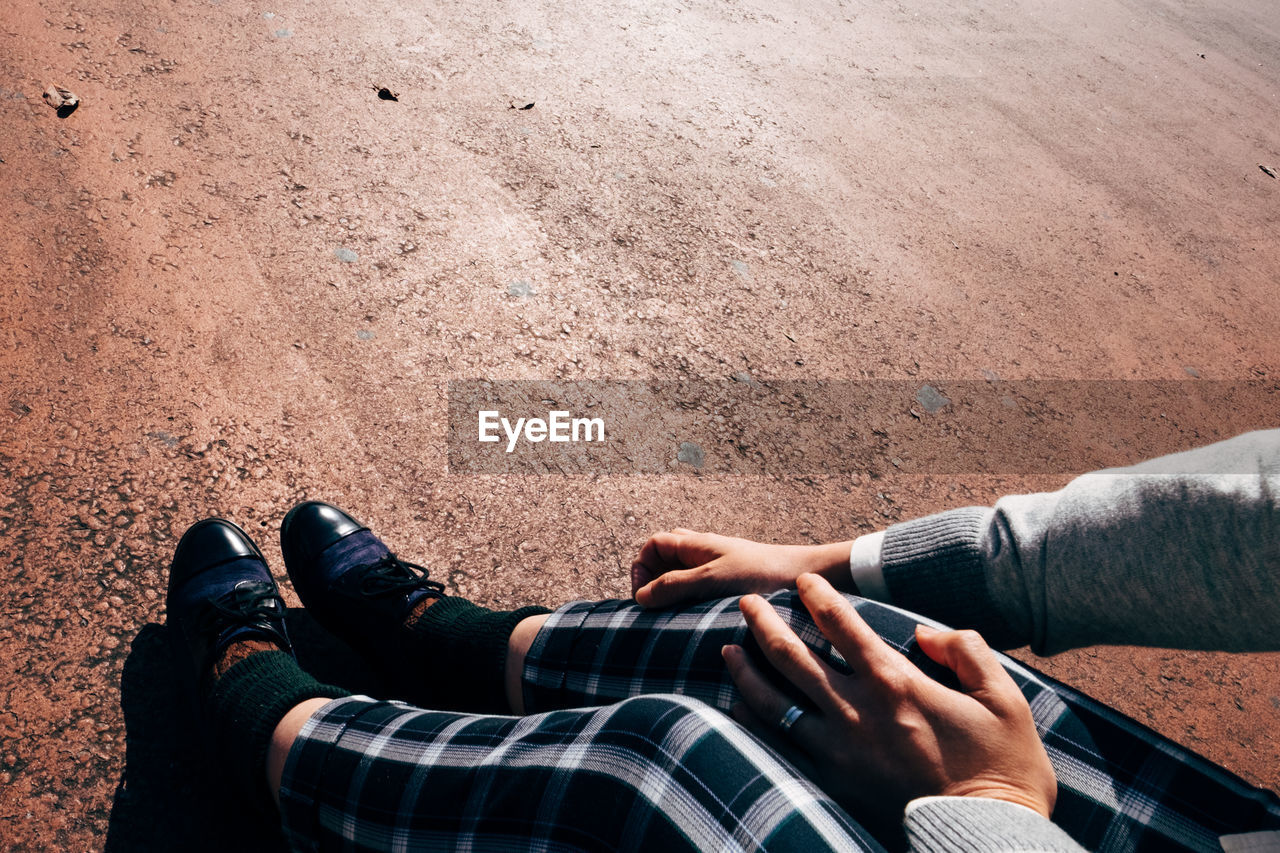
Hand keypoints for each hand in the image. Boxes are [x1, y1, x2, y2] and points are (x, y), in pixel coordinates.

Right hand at [631, 529, 854, 607]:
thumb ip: (675, 585)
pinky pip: (700, 588)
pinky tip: (697, 620)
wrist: (805, 577)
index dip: (641, 567)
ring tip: (674, 617)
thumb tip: (641, 597)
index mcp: (697, 544)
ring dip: (672, 593)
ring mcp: (718, 568)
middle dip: (653, 580)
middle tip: (655, 608)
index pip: (653, 545)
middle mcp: (705, 553)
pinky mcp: (731, 585)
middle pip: (665, 558)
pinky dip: (690, 601)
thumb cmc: (762, 574)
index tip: (643, 596)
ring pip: (682, 575)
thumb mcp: (712, 580)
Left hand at [722, 574, 1056, 822]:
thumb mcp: (1005, 701)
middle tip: (746, 601)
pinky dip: (753, 720)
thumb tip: (926, 632)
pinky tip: (739, 705)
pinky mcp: (833, 781)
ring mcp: (840, 749)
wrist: (987, 840)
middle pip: (795, 656)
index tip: (802, 582)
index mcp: (897, 684)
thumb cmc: (1004, 770)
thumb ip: (967, 653)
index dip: (818, 597)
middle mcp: (858, 711)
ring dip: (748, 669)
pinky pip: (780, 744)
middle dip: (765, 623)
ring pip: (775, 700)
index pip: (844, 626)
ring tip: (729, 647)